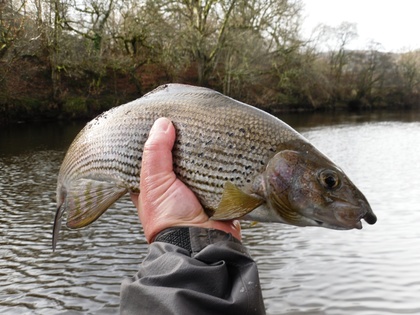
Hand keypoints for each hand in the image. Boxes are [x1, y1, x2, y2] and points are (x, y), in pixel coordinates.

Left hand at [131, 117, 240, 242]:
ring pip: (201, 163)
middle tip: (190, 121)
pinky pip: (221, 172)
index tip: (165, 120)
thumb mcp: (154, 182)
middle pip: (179, 157)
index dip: (157, 139)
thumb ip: (156, 152)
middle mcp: (175, 186)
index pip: (153, 155)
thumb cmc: (170, 219)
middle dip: (184, 142)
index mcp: (153, 184)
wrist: (201, 242)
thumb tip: (163, 123)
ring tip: (209, 128)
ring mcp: (197, 190)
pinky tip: (224, 147)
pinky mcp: (217, 192)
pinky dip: (222, 162)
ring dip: (205, 152)